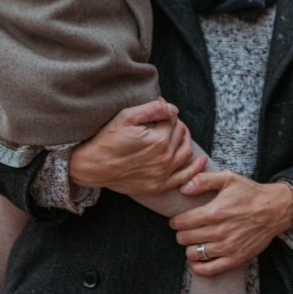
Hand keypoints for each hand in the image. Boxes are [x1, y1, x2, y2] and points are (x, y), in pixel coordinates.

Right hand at [69, 99, 193, 194]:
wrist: (91, 167)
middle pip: (181, 134)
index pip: (173, 119)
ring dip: (185, 140)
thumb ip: (153, 109)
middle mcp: (165, 158)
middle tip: (164, 120)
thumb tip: (172, 108)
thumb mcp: (127, 116)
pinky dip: (195, 168)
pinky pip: (185, 177)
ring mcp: (163, 174)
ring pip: (186, 152)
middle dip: (175, 124)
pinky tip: (200, 160)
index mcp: (159, 140)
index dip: (165, 111)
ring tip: (178, 133)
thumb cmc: (107, 139)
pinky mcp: (159, 185)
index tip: (157, 108)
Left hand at [170, 173, 292, 275]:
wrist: (275, 209)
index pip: (182, 222)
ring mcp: (227, 247)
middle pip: (185, 238)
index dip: (176, 221)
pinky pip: (208, 269)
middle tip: (187, 229)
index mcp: (215, 212)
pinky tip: (198, 258)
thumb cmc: (250, 193)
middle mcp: (219, 231)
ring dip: (190, 247)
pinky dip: (198, 266)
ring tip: (195, 240)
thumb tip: (183, 188)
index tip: (178, 220)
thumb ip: (203, 180)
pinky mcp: (235, 259)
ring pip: (193, 254)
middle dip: (182, 233)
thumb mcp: (228, 178)